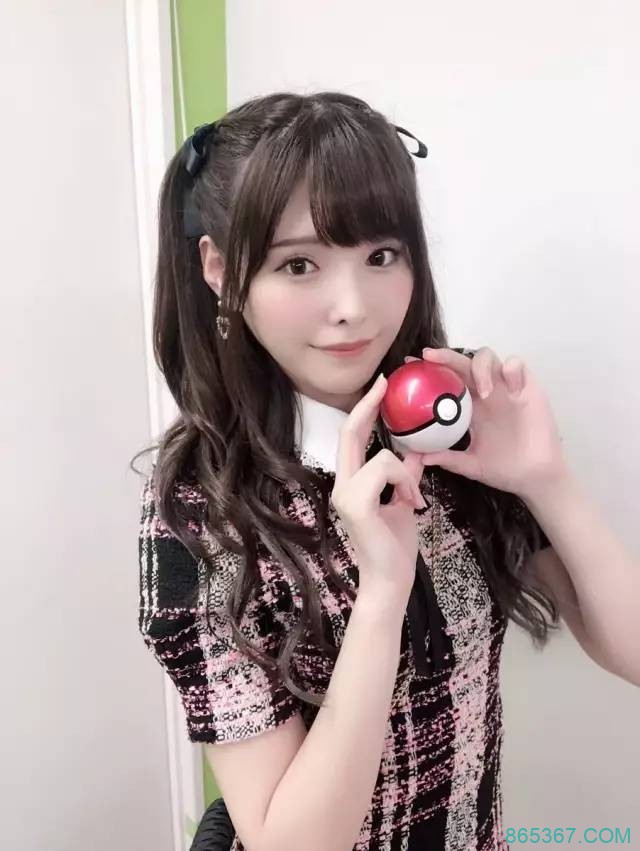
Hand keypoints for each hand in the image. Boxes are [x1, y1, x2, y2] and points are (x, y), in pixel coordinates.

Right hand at [331, 374, 425, 599]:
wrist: (391, 581)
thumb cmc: (395, 547)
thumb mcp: (403, 501)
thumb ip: (404, 476)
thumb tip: (414, 452)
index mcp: (351, 483)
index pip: (352, 437)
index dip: (363, 409)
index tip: (379, 387)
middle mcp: (342, 485)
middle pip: (349, 433)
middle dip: (368, 405)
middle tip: (385, 382)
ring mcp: (346, 495)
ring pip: (382, 457)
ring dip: (406, 474)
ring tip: (413, 499)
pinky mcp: (357, 504)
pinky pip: (386, 472)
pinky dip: (405, 484)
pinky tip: (411, 504)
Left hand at [403, 347, 567, 498]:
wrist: (535, 478)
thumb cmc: (503, 469)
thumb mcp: (471, 465)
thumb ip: (449, 459)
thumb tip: (420, 458)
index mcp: (469, 408)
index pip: (446, 381)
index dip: (430, 370)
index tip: (410, 365)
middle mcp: (484, 393)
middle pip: (463, 363)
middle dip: (446, 356)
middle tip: (429, 356)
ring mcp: (506, 389)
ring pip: (488, 357)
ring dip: (480, 367)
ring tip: (482, 391)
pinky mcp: (528, 389)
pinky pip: (518, 366)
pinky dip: (512, 370)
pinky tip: (511, 387)